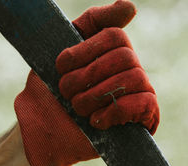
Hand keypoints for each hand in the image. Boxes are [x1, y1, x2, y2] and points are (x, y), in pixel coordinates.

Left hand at [14, 0, 159, 165]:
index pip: (114, 35)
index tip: (60, 65)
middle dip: (88, 75)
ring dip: (97, 94)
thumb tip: (131, 6)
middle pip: (124, 55)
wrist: (43, 132)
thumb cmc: (50, 91)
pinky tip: (96, 120)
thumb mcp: (63, 49)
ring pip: (134, 78)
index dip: (85, 49)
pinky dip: (116, 110)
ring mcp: (139, 92)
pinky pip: (145, 103)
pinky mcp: (144, 119)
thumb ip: (93, 22)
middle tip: (66, 91)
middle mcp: (130, 67)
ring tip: (77, 108)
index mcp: (112, 49)